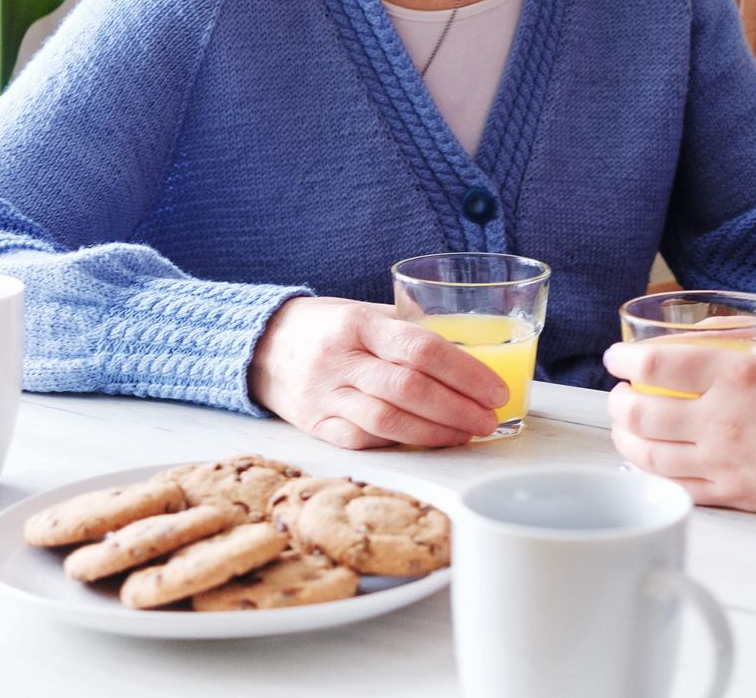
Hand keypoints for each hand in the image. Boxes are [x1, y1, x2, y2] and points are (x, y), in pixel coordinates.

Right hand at [248, 296, 506, 448]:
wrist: (260, 345)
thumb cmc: (327, 327)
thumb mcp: (364, 313)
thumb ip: (407, 330)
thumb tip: (471, 354)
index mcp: (358, 324)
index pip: (420, 348)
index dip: (465, 372)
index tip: (495, 388)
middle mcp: (338, 360)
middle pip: (409, 389)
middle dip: (458, 408)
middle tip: (490, 417)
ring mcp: (323, 396)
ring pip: (387, 420)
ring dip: (436, 432)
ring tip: (468, 433)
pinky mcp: (314, 426)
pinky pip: (362, 440)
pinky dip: (400, 442)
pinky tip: (428, 441)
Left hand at [603, 339, 755, 520]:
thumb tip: (745, 343)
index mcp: (739, 376)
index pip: (656, 365)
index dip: (624, 359)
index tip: (615, 356)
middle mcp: (724, 420)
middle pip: (641, 414)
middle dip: (618, 403)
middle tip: (617, 394)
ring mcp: (728, 462)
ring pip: (651, 457)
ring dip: (626, 442)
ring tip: (623, 431)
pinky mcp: (740, 496)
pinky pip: (682, 489)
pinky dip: (656, 477)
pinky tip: (651, 468)